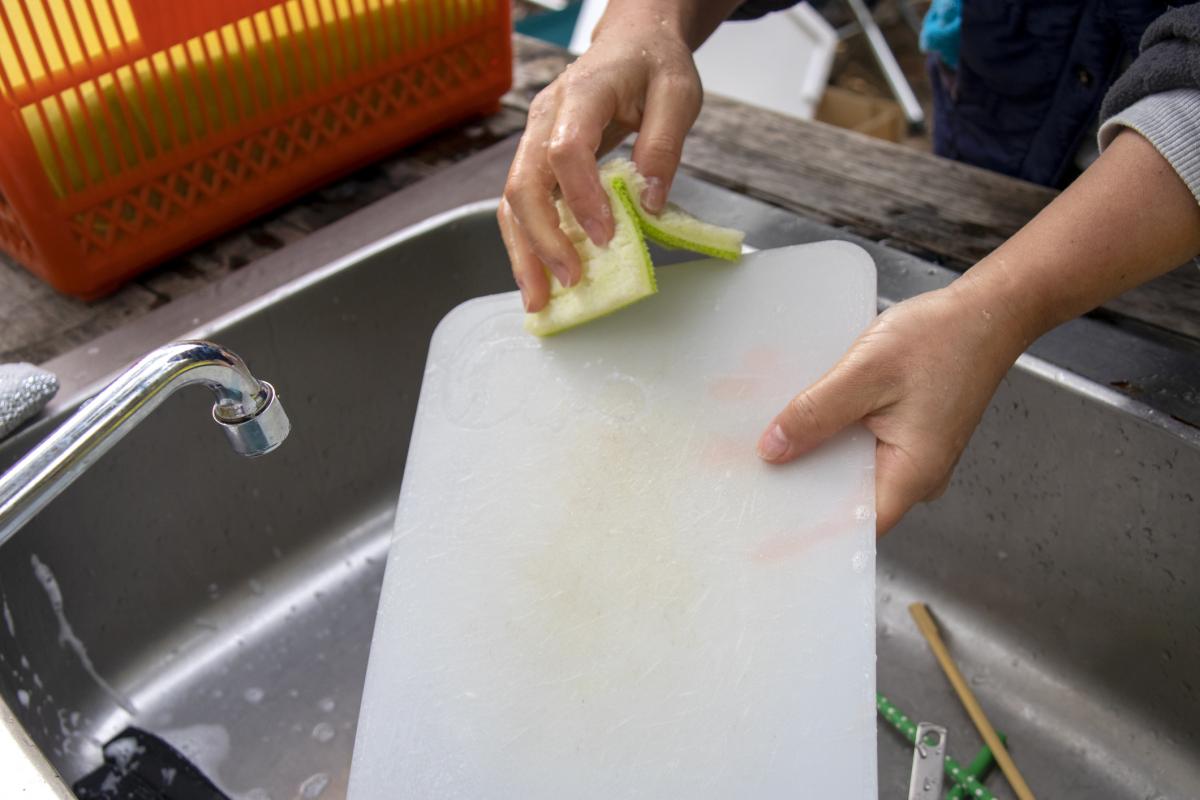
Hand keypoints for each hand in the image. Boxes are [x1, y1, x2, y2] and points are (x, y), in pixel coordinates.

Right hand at [499, 11, 701, 311]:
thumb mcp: (678, 93)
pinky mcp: (538, 162)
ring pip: (512, 202)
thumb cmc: (653, 65)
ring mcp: (534, 141)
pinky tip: (541, 279)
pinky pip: (522, 207)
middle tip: (572, 281)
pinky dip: (529, 245)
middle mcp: (544, 119)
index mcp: (581, 94)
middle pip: (524, 184)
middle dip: (542, 240)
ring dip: (524, 253)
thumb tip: (649, 202)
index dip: (582, 198)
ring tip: (541, 300)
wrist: (631, 41)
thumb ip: (665, 143)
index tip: (608, 236)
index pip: (566, 150)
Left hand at [755, 283, 1028, 534]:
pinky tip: (804, 420)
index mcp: (912, 475)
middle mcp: (916, 476)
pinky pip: (861, 447)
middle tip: (753, 474)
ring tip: (769, 444)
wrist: (986, 311)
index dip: (806, 529)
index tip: (765, 523)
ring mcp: (913, 457)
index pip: (851, 528)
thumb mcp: (864, 374)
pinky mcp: (907, 436)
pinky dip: (833, 436)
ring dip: (815, 456)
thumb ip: (816, 414)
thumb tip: (773, 449)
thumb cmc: (942, 338)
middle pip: (846, 500)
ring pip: (851, 471)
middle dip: (802, 486)